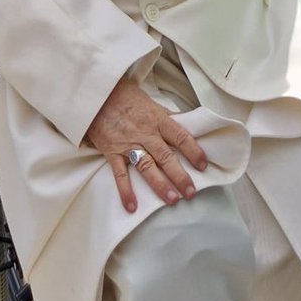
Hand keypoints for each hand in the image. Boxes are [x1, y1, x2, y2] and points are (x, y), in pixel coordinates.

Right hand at [83, 77, 206, 212]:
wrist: (98, 93)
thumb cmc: (126, 97)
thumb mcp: (151, 103)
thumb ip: (168, 117)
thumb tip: (188, 124)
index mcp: (158, 119)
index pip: (180, 136)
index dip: (193, 151)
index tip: (203, 165)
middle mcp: (145, 133)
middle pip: (166, 156)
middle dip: (179, 175)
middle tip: (191, 192)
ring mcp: (128, 143)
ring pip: (146, 166)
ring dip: (159, 184)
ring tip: (171, 200)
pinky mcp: (112, 151)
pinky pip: (119, 174)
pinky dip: (125, 191)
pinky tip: (132, 206)